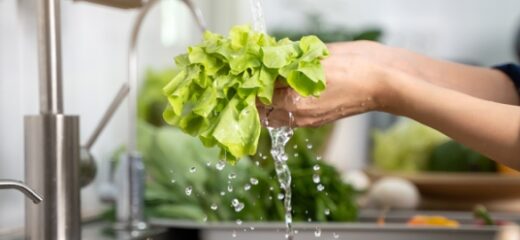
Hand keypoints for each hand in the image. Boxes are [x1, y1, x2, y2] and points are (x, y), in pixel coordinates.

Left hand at [259, 41, 391, 126]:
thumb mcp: (316, 60)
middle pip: (263, 114)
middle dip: (256, 100)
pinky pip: (290, 118)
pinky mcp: (316, 119)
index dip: (250, 86)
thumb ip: (288, 65)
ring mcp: (308, 121)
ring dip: (268, 105)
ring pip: (275, 119)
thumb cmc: (354, 68)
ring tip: (267, 88)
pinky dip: (282, 107)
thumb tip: (267, 65)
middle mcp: (299, 116)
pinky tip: (286, 91)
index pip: (258, 99)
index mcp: (295, 102)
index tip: (246, 76)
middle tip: (253, 82)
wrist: (382, 82)